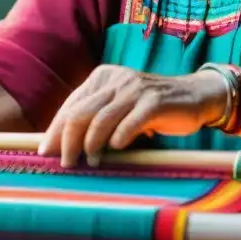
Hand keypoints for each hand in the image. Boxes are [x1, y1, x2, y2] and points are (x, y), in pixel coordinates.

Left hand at [37, 64, 226, 166]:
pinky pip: (129, 123)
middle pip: (81, 112)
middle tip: (65, 163)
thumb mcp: (120, 106)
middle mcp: (116, 78)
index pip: (71, 105)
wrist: (195, 95)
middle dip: (68, 141)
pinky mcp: (154, 101)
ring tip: (91, 162)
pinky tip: (116, 149)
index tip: (45, 152)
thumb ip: (96, 117)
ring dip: (91, 145)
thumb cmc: (151, 107)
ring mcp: (135, 89)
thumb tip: (63, 144)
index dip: (56, 129)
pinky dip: (119, 138)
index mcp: (102, 76)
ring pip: (101, 119)